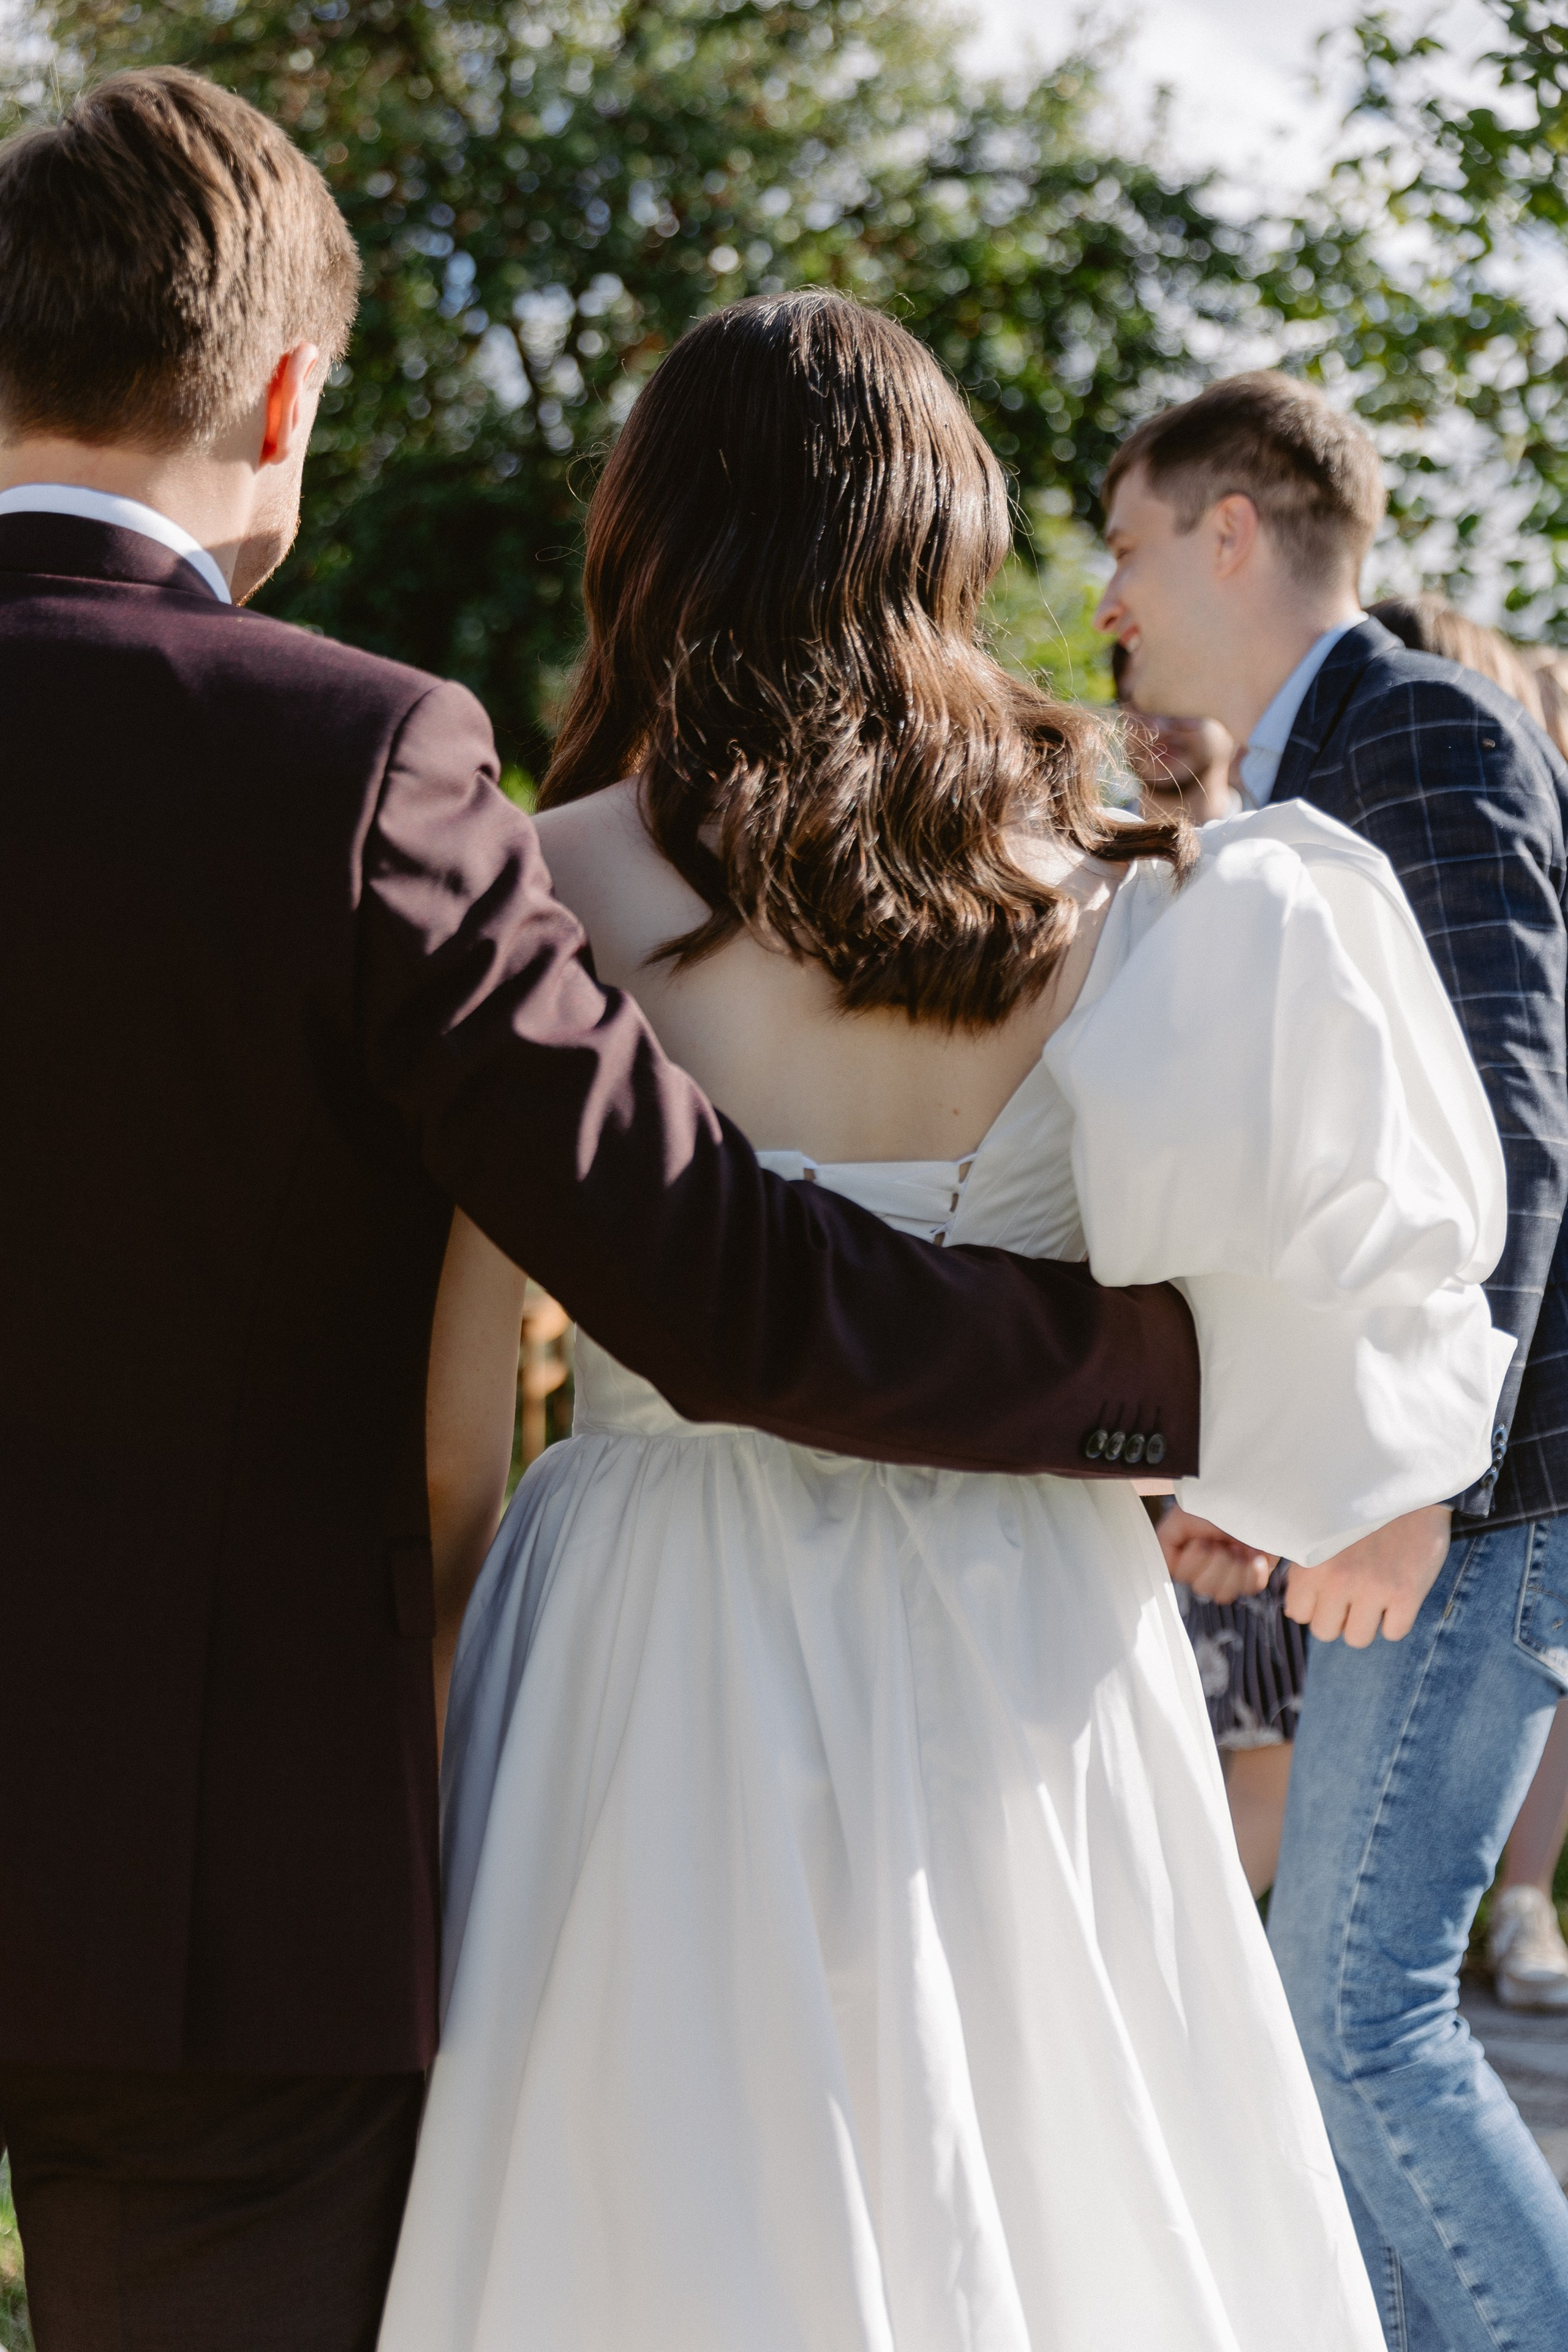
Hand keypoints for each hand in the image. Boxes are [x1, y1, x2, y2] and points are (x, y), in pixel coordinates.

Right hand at [1158, 1505, 1276, 1603]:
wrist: (1254, 1498)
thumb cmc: (1218, 1501)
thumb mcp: (1182, 1515)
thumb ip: (1164, 1540)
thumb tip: (1166, 1566)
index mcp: (1185, 1553)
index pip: (1180, 1575)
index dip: (1193, 1561)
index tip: (1201, 1541)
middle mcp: (1204, 1566)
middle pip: (1202, 1588)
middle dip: (1216, 1563)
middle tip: (1222, 1542)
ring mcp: (1228, 1572)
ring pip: (1224, 1593)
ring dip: (1235, 1569)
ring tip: (1238, 1547)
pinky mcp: (1251, 1574)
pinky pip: (1250, 1588)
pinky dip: (1254, 1572)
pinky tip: (1255, 1555)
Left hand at [1284, 1504, 1451, 1647]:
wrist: (1410, 1486)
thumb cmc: (1360, 1511)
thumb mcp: (1319, 1528)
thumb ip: (1303, 1564)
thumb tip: (1294, 1608)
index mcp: (1311, 1562)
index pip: (1297, 1613)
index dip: (1313, 1605)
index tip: (1326, 1590)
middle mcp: (1337, 1578)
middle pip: (1325, 1631)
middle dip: (1337, 1617)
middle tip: (1351, 1593)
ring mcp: (1373, 1588)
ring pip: (1357, 1639)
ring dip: (1365, 1622)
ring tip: (1372, 1594)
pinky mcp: (1406, 1593)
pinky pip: (1393, 1633)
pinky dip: (1395, 1619)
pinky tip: (1396, 1593)